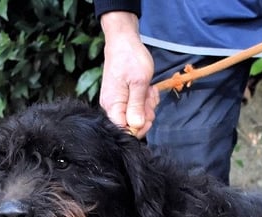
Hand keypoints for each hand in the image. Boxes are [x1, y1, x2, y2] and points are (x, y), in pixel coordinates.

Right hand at [99, 12, 158, 138]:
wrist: (123, 41)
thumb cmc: (130, 58)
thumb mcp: (139, 83)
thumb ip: (137, 106)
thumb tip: (136, 126)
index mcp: (112, 105)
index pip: (124, 131)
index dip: (139, 128)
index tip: (149, 115)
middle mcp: (112, 106)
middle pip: (132, 125)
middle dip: (146, 113)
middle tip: (149, 96)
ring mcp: (117, 102)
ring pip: (138, 115)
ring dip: (148, 104)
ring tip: (148, 89)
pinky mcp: (123, 97)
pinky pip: (138, 106)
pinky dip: (146, 99)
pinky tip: (147, 88)